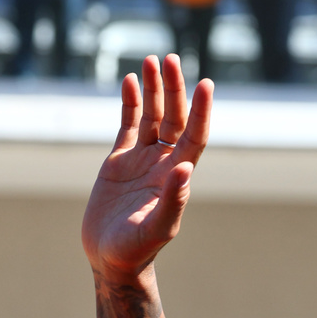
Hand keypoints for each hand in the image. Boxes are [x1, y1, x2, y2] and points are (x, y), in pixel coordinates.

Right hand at [82, 55, 212, 282]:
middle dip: (174, 88)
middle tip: (171, 58)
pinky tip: (131, 81)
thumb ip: (173, 200)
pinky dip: (131, 103)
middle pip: (175, 117)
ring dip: (154, 89)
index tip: (205, 83)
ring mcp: (142, 160)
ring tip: (152, 59)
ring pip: (153, 116)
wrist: (111, 259)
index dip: (200, 110)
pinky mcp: (120, 161)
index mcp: (177, 176)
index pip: (194, 135)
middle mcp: (164, 163)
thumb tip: (185, 168)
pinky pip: (129, 124)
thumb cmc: (137, 250)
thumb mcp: (158, 228)